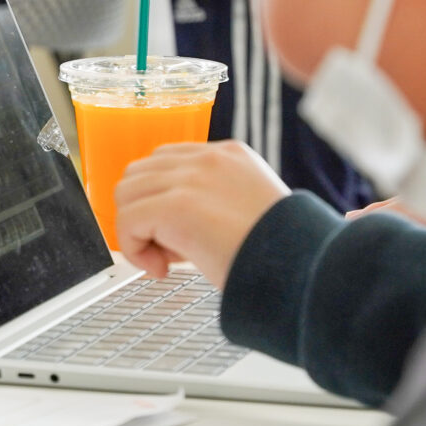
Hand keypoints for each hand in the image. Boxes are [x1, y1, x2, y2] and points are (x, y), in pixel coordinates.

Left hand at [112, 138, 288, 284]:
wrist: (299, 270)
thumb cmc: (278, 254)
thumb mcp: (245, 211)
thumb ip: (209, 201)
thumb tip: (161, 223)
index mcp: (228, 155)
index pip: (165, 162)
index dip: (158, 200)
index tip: (178, 236)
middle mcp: (209, 158)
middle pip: (138, 174)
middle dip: (143, 213)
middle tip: (171, 251)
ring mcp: (192, 177)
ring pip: (126, 195)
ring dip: (137, 232)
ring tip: (168, 260)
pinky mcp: (176, 204)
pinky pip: (126, 221)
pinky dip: (134, 250)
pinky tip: (161, 270)